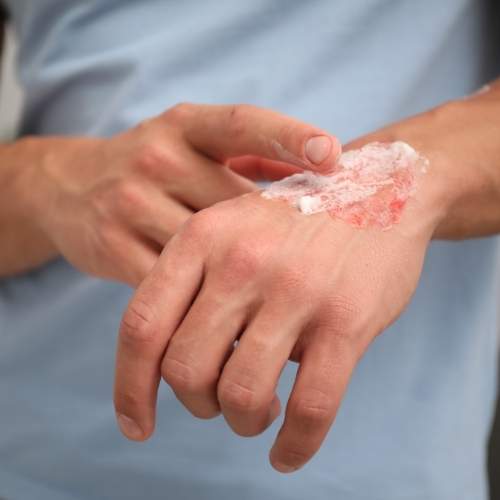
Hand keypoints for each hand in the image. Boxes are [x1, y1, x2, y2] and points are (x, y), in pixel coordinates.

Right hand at [23, 103, 338, 284]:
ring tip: (280, 294)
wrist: (66, 189)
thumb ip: (249, 157)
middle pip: (233, 202)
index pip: (242, 124)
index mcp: (185, 125)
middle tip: (315, 260)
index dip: (289, 137)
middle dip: (273, 235)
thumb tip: (318, 175)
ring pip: (204, 248)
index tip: (332, 157)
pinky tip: (232, 311)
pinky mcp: (111, 247)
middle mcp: (156, 157)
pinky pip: (174, 282)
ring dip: (242, 274)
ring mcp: (130, 203)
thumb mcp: (191, 143)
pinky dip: (206, 299)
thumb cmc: (152, 168)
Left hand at [114, 90, 498, 470]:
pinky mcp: (347, 319)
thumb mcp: (232, 226)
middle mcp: (242, 261)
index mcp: (202, 237)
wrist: (378, 189)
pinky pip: (310, 409)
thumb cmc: (296, 222)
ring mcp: (296, 290)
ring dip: (243, 421)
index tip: (137, 425)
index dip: (130, 388)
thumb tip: (169, 365)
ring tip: (258, 413)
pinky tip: (288, 454)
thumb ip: (195, 283)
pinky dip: (295, 446)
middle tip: (219, 401)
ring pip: (242, 395)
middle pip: (186, 370)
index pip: (142, 327)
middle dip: (198, 404)